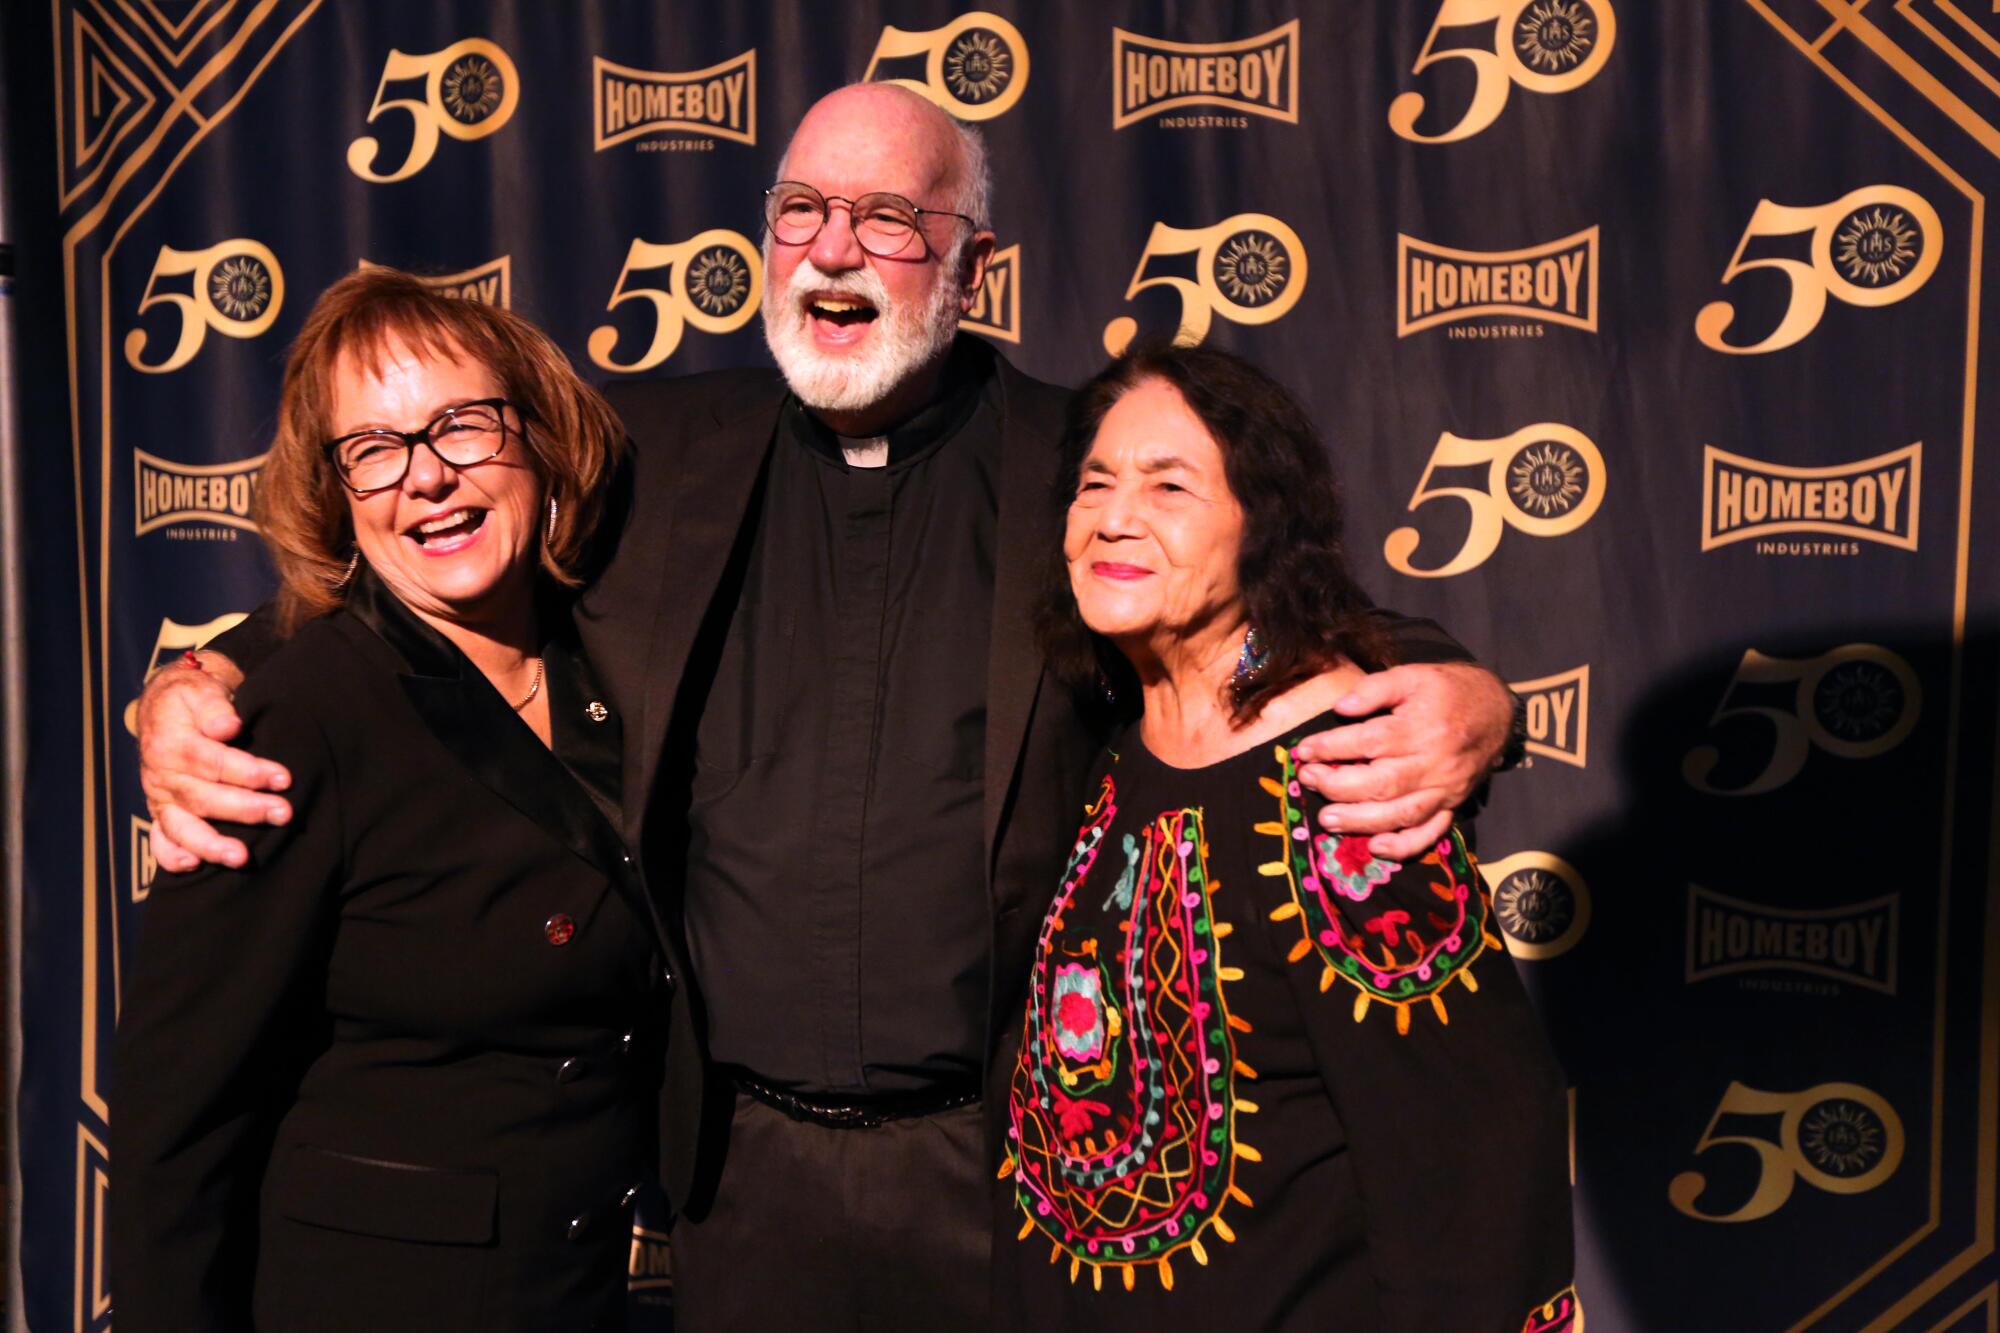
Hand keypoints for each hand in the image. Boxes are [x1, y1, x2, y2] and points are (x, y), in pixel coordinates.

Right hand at [137, 654, 290, 871]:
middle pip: (203, 798)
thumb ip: (214, 707)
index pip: (212, 761)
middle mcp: (162, 775)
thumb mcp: (200, 690)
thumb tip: (229, 727)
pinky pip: (161, 840)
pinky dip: (172, 857)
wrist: (165, 707)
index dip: (248, 771)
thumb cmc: (192, 699)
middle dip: (245, 809)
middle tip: (284, 814)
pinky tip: (194, 867)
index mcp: (171, 743)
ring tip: (242, 857)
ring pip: (181, 827)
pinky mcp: (162, 813)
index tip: (283, 778)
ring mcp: (160, 798)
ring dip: (211, 845)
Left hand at [1291, 662, 1512, 860]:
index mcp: (1420, 727)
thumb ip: (1375, 689)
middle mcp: (1433, 763)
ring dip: (1360, 822)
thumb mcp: (1412, 675)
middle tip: (1308, 781)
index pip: (1369, 742)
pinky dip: (1404, 846)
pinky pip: (1431, 832)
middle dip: (1338, 786)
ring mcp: (1445, 789)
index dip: (1332, 748)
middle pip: (1381, 783)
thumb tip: (1340, 707)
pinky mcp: (1453, 805)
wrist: (1496, 711)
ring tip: (1327, 820)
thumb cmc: (1447, 691)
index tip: (1304, 751)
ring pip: (1401, 814)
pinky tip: (1376, 848)